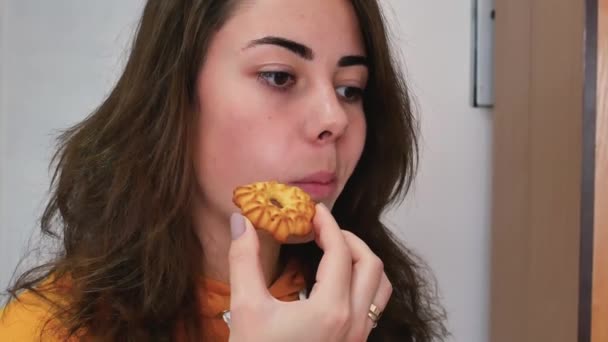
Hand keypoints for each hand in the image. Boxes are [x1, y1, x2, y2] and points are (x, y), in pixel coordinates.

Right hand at [228, 203, 392, 341]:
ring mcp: (358, 337)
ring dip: (362, 261)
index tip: (313, 210)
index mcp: (331, 310)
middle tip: (322, 229)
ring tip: (335, 251)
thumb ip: (244, 259)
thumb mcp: (245, 309)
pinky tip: (334, 284)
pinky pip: (373, 306)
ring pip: (379, 286)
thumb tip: (240, 221)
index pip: (341, 251)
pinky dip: (361, 284)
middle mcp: (353, 322)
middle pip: (370, 264)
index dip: (327, 224)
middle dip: (348, 239)